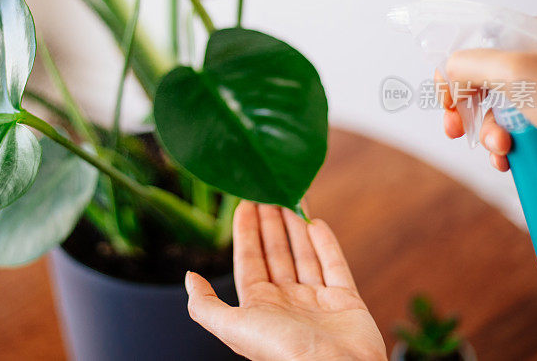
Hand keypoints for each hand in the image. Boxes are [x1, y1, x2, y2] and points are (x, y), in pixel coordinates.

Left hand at [185, 201, 385, 360]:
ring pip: (304, 254)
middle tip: (267, 191)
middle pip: (276, 253)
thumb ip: (205, 305)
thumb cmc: (282, 352)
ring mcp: (317, 300)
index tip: (244, 204)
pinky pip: (334, 265)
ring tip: (290, 197)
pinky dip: (325, 243)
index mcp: (260, 307)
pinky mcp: (346, 301)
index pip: (250, 261)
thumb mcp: (234, 327)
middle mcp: (288, 301)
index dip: (246, 232)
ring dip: (296, 226)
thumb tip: (189, 277)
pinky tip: (316, 222)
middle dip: (270, 223)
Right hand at [439, 24, 536, 176]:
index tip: (447, 100)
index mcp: (524, 38)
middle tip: (458, 128)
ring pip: (491, 112)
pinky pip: (509, 132)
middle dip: (464, 111)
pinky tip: (507, 158)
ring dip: (486, 134)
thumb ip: (470, 64)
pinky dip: (501, 148)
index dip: (451, 75)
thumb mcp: (514, 72)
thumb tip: (449, 75)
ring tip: (500, 148)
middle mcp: (531, 62)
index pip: (470, 48)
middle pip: (475, 83)